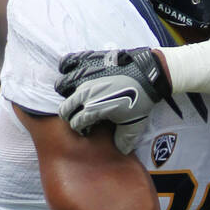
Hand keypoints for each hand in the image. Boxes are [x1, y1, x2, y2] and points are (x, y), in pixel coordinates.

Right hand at [55, 48, 170, 151]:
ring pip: (61, 85)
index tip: (88, 129)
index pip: (75, 124)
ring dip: (66, 93)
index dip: (81, 129)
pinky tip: (72, 73)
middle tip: (79, 115)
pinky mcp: (87, 59)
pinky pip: (67, 62)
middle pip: (64, 108)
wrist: (148, 73)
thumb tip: (120, 150)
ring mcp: (83, 74)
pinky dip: (66, 68)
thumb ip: (124, 140)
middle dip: (70, 115)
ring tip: (77, 94)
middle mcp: (83, 93)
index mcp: (91, 110)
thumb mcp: (133, 125)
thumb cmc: (140, 99)